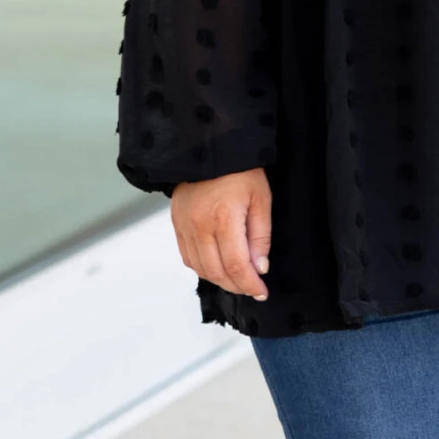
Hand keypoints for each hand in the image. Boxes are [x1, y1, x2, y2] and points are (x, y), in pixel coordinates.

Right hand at [170, 168, 272, 297]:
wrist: (209, 146)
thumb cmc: (240, 170)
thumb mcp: (261, 199)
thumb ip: (260, 237)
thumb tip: (259, 267)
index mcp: (224, 218)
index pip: (236, 265)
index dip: (250, 284)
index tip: (261, 292)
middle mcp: (200, 225)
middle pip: (216, 272)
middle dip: (236, 286)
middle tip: (251, 288)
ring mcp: (184, 225)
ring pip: (199, 268)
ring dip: (219, 279)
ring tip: (236, 279)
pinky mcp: (176, 222)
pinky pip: (187, 256)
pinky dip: (202, 267)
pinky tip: (217, 266)